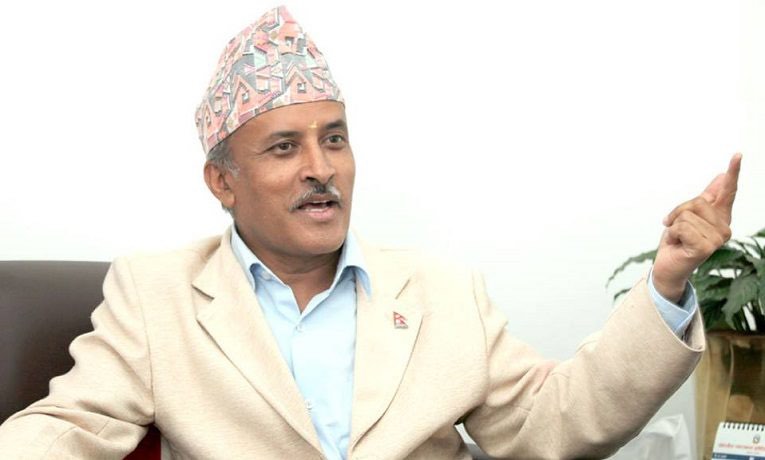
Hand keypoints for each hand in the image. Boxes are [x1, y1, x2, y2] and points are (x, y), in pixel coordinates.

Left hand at [652, 153, 741, 302]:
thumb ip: (706, 199)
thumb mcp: (689, 215)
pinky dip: (672, 234)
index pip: (728, 191)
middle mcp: (724, 228)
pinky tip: (677, 245)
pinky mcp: (705, 247)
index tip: (737, 155)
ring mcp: (717, 239)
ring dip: (674, 226)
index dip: (733, 172)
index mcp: (721, 217)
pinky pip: (681, 226)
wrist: (668, 266)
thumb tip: (721, 176)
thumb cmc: (679, 241)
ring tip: (678, 238)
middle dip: (678, 213)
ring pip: (686, 215)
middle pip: (697, 201)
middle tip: (676, 228)